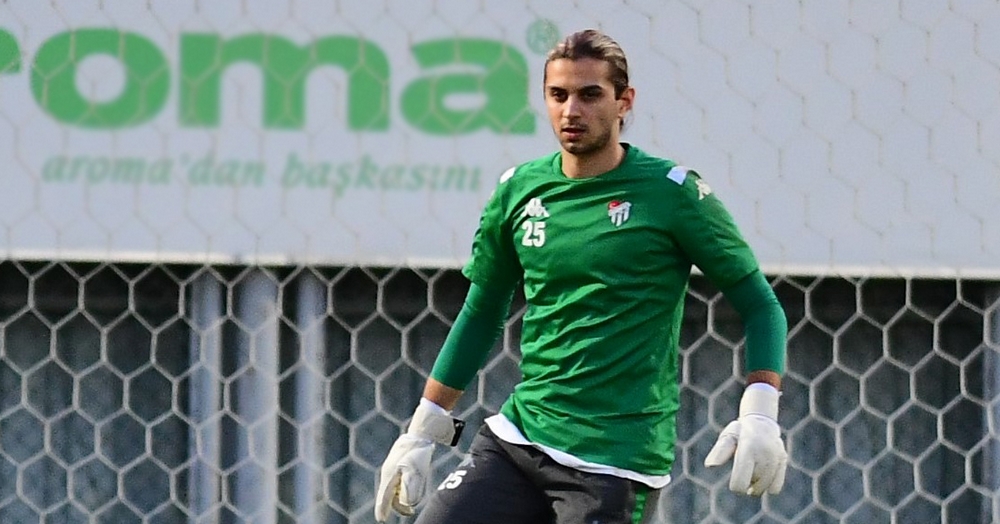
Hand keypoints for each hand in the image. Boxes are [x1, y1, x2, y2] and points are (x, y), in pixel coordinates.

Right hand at [375, 400, 461, 521]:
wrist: (420, 433)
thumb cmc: (417, 453)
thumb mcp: (415, 473)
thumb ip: (410, 490)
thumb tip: (407, 503)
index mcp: (389, 476)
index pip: (384, 497)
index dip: (383, 509)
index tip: (381, 519)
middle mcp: (388, 473)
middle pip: (390, 494)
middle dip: (398, 505)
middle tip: (411, 512)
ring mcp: (392, 468)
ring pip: (394, 488)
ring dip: (402, 496)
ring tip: (412, 502)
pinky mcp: (397, 465)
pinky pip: (398, 481)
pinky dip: (403, 488)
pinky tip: (411, 486)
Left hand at [704, 383, 787, 495]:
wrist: (761, 422)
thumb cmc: (739, 433)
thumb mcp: (727, 438)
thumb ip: (720, 452)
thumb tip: (710, 465)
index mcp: (748, 449)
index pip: (740, 483)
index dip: (736, 486)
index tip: (735, 478)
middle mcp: (764, 454)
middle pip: (754, 488)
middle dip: (748, 482)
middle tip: (746, 467)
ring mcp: (776, 458)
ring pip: (765, 488)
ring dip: (758, 484)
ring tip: (754, 468)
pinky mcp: (783, 461)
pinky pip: (776, 487)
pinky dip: (769, 485)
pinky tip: (764, 475)